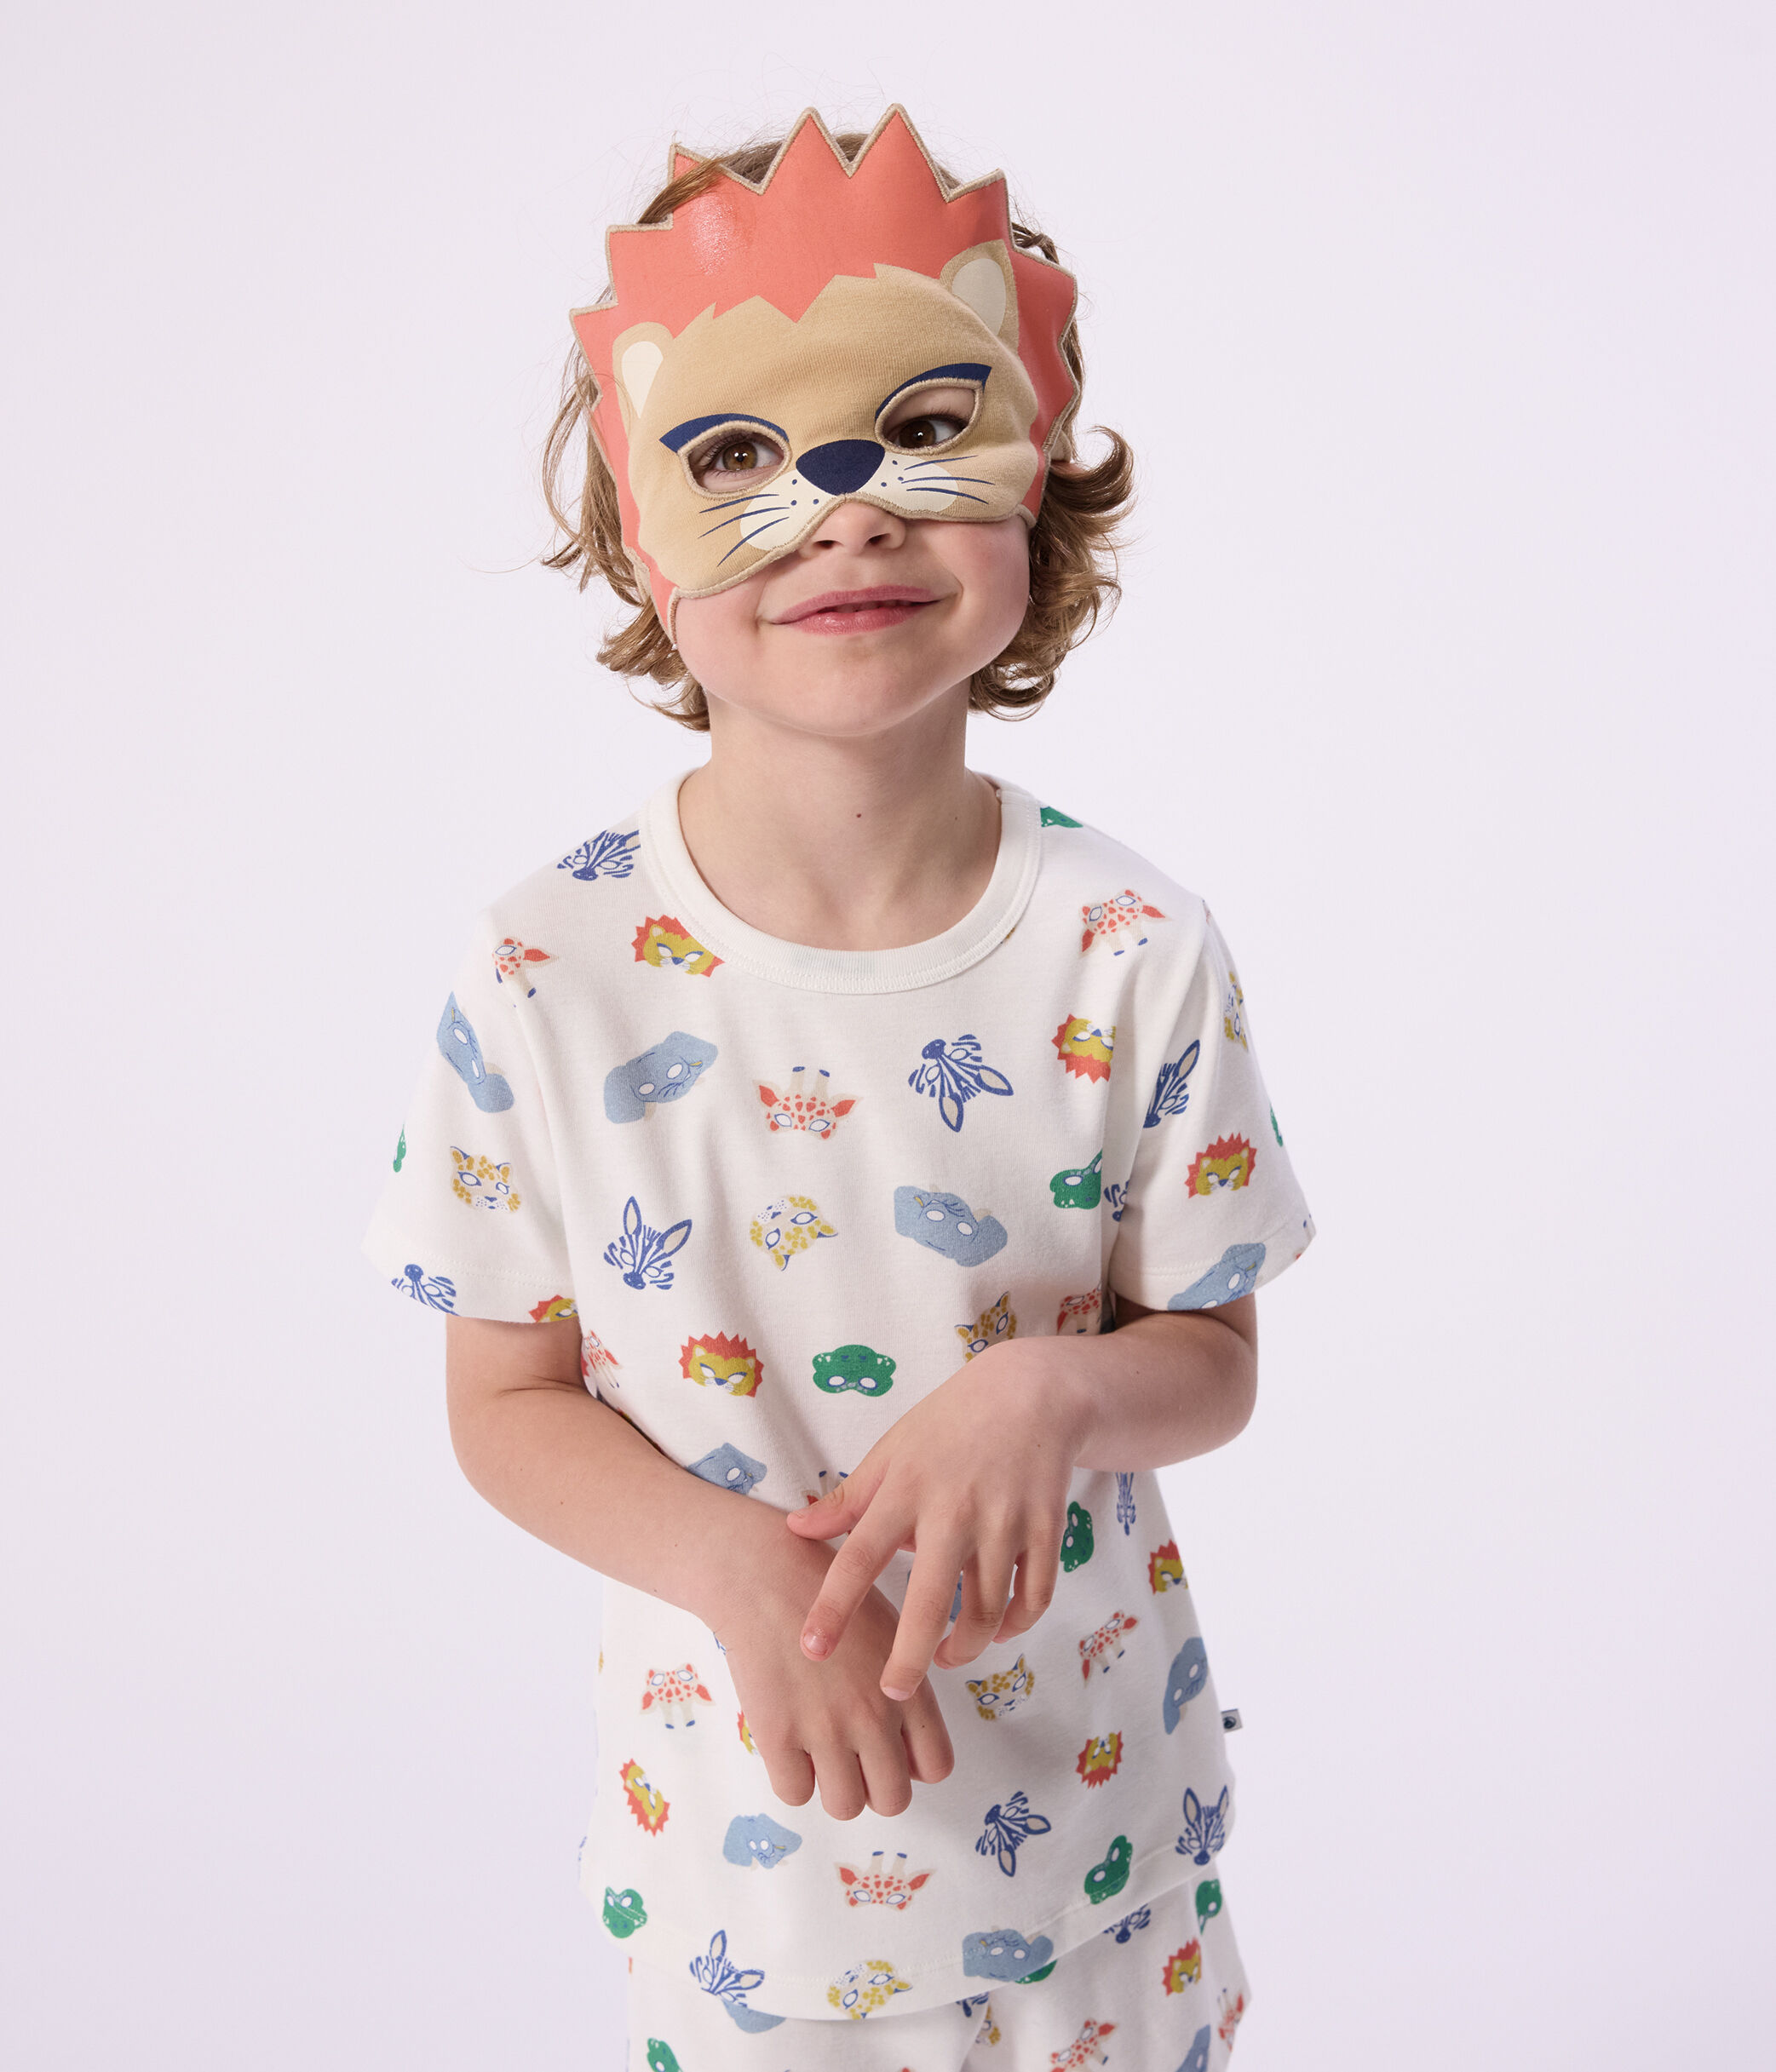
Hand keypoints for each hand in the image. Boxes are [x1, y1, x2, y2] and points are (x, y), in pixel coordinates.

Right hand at [710, 1521, 953, 1819]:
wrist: (763, 1575)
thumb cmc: (827, 1593)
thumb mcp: (889, 1626)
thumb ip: (904, 1680)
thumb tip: (906, 1734)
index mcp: (908, 1688)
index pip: (936, 1766)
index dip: (913, 1765)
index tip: (891, 1748)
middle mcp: (873, 1715)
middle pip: (893, 1799)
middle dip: (875, 1784)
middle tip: (853, 1756)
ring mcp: (826, 1730)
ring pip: (846, 1806)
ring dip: (834, 1787)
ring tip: (819, 1752)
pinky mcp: (778, 1736)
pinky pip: (794, 1794)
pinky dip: (793, 1778)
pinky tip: (789, 1743)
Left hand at [784, 1338, 1089, 1700]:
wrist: (1031, 1392)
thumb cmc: (949, 1423)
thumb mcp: (891, 1450)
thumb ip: (847, 1498)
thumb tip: (795, 1529)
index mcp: (905, 1489)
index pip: (859, 1557)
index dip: (833, 1607)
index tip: (811, 1650)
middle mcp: (953, 1509)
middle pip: (928, 1602)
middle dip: (908, 1659)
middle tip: (891, 1694)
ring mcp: (1004, 1521)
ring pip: (986, 1610)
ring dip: (964, 1647)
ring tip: (945, 1659)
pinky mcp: (1046, 1529)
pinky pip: (1033, 1597)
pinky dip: (1014, 1625)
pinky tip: (996, 1631)